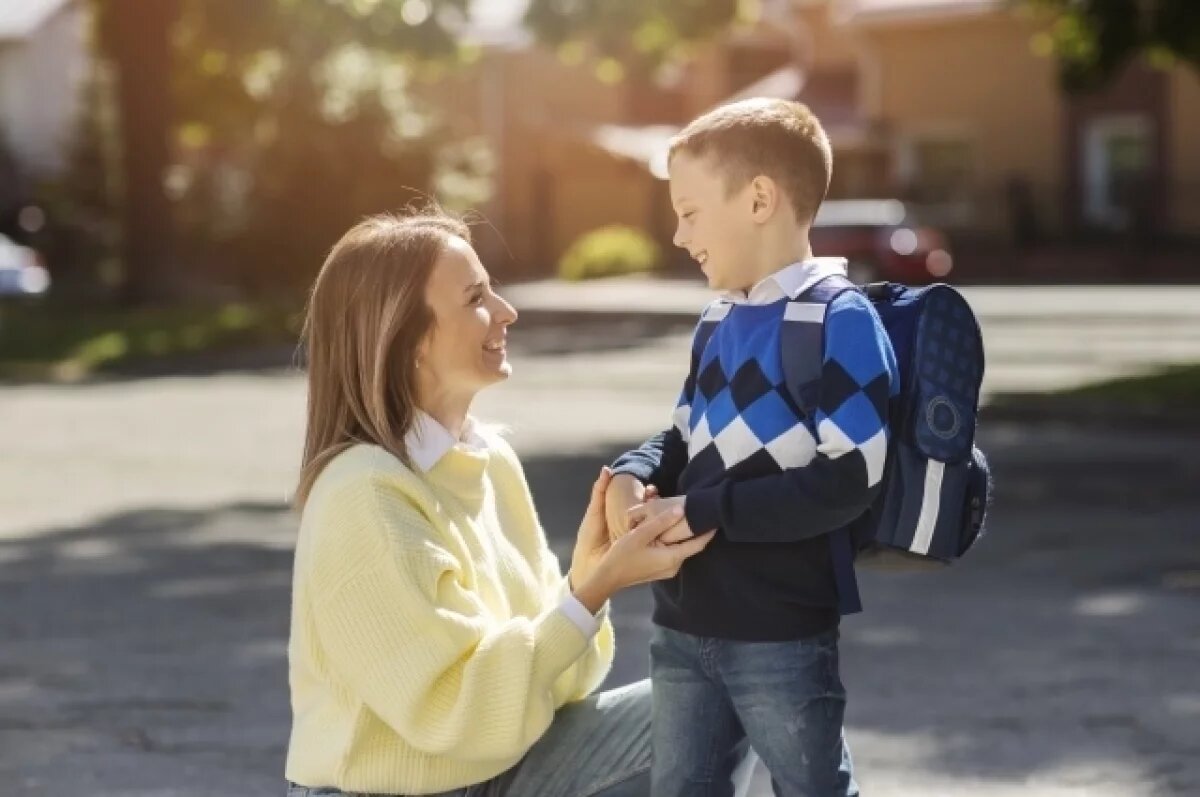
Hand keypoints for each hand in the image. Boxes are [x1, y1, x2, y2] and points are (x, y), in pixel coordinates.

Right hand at [571, 469, 715, 611]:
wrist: (608, 577)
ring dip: (682, 534)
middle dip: (695, 529)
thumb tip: (682, 509)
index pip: (698, 544)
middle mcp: (674, 566)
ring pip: (680, 547)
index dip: (708, 531)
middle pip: (690, 545)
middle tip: (700, 511)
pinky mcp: (660, 567)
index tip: (717, 517)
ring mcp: (667, 568)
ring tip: (687, 516)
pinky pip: (672, 551)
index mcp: (672, 558)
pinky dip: (673, 540)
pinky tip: (669, 529)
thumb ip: (661, 521)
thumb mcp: (641, 534)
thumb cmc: (623, 556)